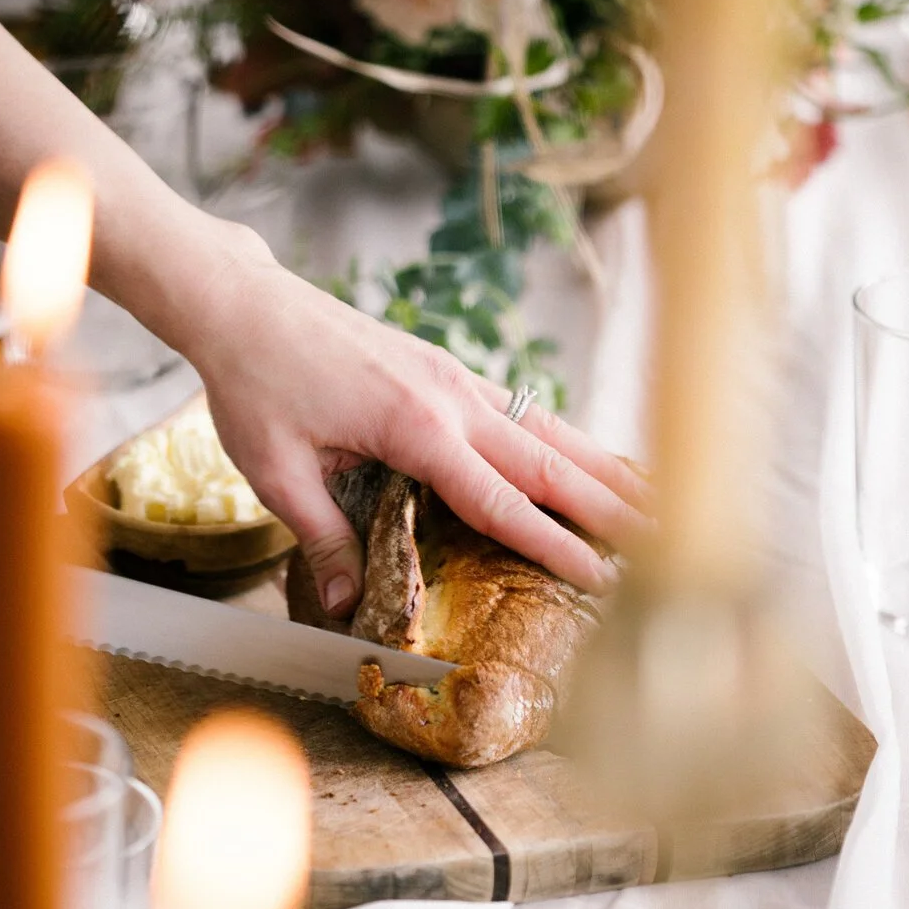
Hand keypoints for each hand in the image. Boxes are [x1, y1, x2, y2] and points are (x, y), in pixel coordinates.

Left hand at [181, 229, 648, 618]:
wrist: (243, 303)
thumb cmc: (255, 382)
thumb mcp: (277, 472)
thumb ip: (323, 538)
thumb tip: (350, 605)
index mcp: (414, 428)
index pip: (500, 501)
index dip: (554, 543)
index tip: (601, 576)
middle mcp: (448, 397)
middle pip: (546, 460)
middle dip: (607, 504)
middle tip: (665, 539)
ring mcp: (451, 376)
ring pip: (544, 427)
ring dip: (599, 464)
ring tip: (651, 496)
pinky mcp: (442, 366)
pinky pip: (517, 407)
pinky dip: (560, 435)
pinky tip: (580, 455)